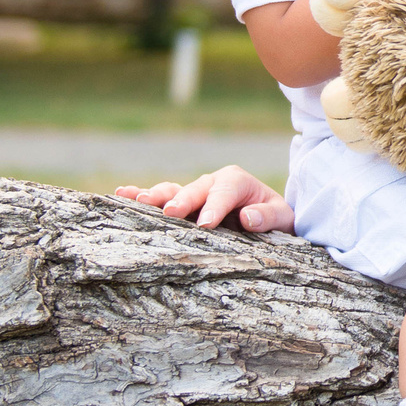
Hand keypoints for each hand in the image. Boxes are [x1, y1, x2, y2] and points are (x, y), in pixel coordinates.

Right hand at [115, 166, 290, 232]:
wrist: (267, 218)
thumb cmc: (274, 217)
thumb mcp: (282, 217)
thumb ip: (268, 216)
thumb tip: (248, 217)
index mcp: (237, 181)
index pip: (225, 192)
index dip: (215, 207)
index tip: (206, 224)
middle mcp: (212, 183)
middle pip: (195, 189)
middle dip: (182, 200)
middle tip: (170, 213)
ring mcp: (194, 192)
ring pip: (173, 191)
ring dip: (156, 195)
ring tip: (137, 199)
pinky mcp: (182, 203)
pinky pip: (162, 198)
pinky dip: (142, 195)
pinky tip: (122, 193)